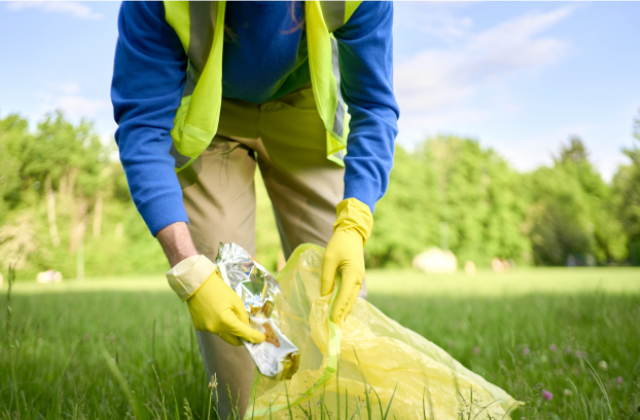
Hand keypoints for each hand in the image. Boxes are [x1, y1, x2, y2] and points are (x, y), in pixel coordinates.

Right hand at [187, 270, 264, 345]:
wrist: (197, 283)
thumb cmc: (218, 289)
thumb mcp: (236, 300)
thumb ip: (243, 316)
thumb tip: (246, 327)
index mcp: (225, 321)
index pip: (244, 334)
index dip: (254, 337)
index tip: (261, 339)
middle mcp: (215, 329)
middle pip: (233, 341)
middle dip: (243, 338)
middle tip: (249, 331)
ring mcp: (205, 329)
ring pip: (223, 334)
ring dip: (230, 330)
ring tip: (231, 315)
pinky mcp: (199, 326)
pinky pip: (214, 329)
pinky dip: (220, 325)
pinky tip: (218, 313)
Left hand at [320, 198, 372, 323]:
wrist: (351, 233)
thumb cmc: (338, 244)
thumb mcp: (328, 260)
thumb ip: (326, 279)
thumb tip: (324, 296)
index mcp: (353, 274)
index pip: (344, 296)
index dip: (338, 310)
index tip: (332, 321)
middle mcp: (358, 280)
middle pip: (349, 301)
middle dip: (341, 314)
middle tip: (333, 329)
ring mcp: (359, 280)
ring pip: (350, 299)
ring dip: (343, 310)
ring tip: (334, 324)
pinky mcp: (356, 278)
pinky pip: (350, 294)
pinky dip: (344, 303)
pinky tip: (337, 310)